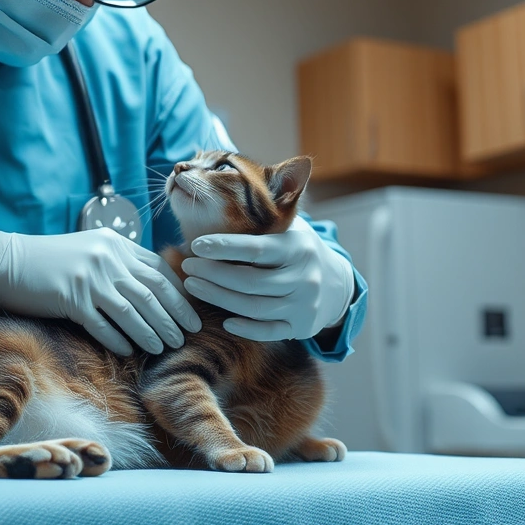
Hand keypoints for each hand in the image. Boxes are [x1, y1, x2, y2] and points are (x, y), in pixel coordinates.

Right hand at [0, 229, 201, 355]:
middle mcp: (107, 258)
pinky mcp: (70, 298)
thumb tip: (152, 289)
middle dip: (173, 317)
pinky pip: (102, 325)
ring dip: (151, 332)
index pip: (158, 270)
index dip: (178, 294)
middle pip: (151, 292)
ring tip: (164, 348)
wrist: (5, 263)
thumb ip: (120, 262)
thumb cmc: (51, 261)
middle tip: (187, 336)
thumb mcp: (90, 250)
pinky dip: (119, 339)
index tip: (190, 314)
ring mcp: (89, 278)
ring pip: (132, 310)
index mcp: (116, 244)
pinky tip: (130, 351)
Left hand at [181, 217, 355, 343]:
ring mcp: (304, 305)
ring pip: (254, 307)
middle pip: (250, 281)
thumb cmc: (298, 249)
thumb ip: (266, 217)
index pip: (256, 248)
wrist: (336, 283)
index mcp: (298, 247)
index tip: (196, 244)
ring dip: (219, 298)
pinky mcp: (301, 327)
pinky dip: (245, 328)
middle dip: (213, 274)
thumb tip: (221, 193)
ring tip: (194, 286)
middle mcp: (304, 277)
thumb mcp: (291, 228)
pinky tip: (224, 320)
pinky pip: (269, 331)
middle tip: (187, 266)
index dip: (224, 247)